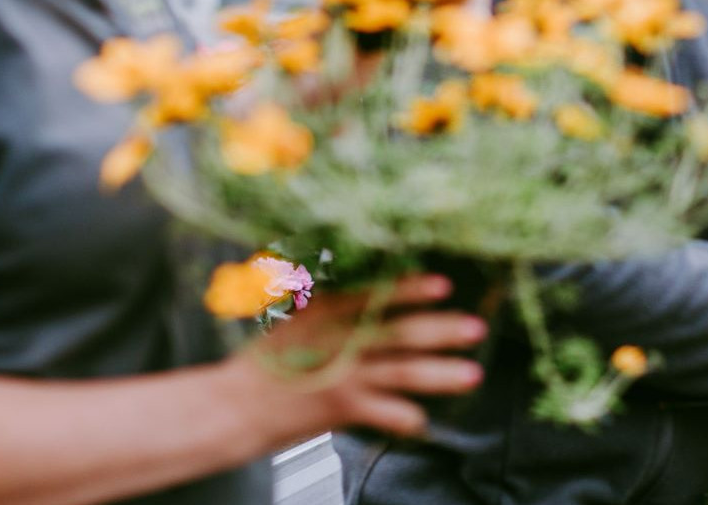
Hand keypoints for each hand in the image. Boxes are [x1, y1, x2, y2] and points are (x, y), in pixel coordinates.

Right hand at [226, 274, 485, 440]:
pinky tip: (424, 422)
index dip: (411, 289)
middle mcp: (339, 340)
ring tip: (472, 374)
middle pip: (400, 332)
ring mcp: (341, 374)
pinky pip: (382, 413)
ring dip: (441, 372)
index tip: (443, 285)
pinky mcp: (338, 407)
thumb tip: (365, 297)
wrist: (230, 406)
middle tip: (476, 327)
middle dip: (442, 329)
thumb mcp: (295, 323)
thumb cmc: (262, 366)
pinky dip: (404, 418)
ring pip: (401, 371)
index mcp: (327, 313)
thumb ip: (330, 310)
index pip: (376, 295)